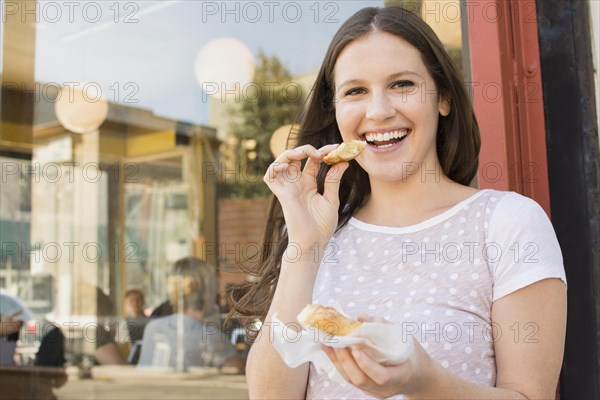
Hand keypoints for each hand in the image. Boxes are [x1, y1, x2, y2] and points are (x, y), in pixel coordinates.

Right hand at [264, 144, 348, 250]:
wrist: (313, 243)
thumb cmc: (322, 226)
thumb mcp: (331, 199)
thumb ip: (333, 180)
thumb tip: (343, 162)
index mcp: (309, 184)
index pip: (313, 161)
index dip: (323, 152)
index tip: (337, 148)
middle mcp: (297, 183)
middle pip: (296, 157)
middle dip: (308, 149)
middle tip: (322, 152)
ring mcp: (288, 188)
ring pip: (281, 161)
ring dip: (291, 152)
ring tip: (306, 153)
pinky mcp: (282, 194)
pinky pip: (270, 176)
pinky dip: (275, 166)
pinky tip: (288, 165)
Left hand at [322, 336, 438, 398]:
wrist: (419, 377)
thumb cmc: (412, 354)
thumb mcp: (404, 338)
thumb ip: (382, 327)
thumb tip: (359, 317)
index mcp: (401, 376)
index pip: (382, 376)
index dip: (367, 364)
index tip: (356, 349)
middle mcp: (386, 389)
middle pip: (360, 380)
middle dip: (345, 360)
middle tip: (335, 341)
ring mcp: (375, 392)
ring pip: (352, 380)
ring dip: (337, 361)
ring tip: (327, 343)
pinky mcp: (367, 389)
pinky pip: (351, 378)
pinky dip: (340, 363)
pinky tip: (332, 350)